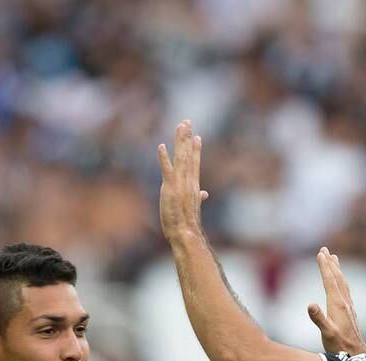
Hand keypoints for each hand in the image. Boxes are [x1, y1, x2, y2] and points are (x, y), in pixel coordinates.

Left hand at [158, 120, 209, 240]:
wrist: (186, 233)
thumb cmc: (188, 224)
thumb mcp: (193, 208)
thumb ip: (198, 197)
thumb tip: (204, 193)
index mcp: (193, 186)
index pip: (195, 164)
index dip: (196, 150)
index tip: (197, 137)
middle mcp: (189, 181)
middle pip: (189, 155)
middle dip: (187, 138)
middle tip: (187, 122)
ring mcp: (180, 184)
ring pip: (181, 158)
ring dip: (180, 141)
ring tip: (180, 127)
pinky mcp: (171, 188)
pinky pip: (167, 170)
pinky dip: (164, 158)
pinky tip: (161, 146)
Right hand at [308, 246, 365, 353]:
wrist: (357, 357)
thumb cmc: (340, 347)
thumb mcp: (327, 334)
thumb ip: (319, 319)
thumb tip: (309, 304)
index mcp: (338, 305)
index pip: (330, 282)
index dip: (324, 267)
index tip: (320, 253)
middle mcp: (345, 303)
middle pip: (337, 279)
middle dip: (330, 264)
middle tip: (325, 250)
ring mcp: (348, 308)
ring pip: (342, 283)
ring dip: (337, 270)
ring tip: (334, 259)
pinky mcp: (349, 313)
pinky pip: (345, 291)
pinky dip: (341, 282)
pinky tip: (340, 284)